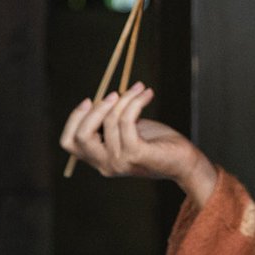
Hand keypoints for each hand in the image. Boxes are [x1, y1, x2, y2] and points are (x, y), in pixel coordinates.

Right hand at [59, 82, 217, 204]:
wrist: (185, 162)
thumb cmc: (158, 144)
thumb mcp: (128, 131)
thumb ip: (111, 121)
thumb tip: (104, 97)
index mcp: (99, 160)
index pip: (69, 143)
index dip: (74, 119)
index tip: (89, 100)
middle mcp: (105, 165)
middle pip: (82, 135)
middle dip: (96, 109)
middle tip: (116, 93)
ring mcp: (120, 162)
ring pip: (110, 121)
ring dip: (126, 98)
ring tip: (141, 89)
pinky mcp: (136, 154)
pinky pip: (126, 121)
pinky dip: (135, 103)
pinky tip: (147, 95)